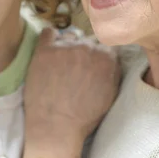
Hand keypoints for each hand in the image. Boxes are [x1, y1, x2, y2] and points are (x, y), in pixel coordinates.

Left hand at [22, 28, 119, 157]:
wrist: (55, 125)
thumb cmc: (84, 115)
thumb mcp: (110, 95)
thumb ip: (114, 71)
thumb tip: (112, 57)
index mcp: (106, 58)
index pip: (104, 46)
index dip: (97, 57)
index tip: (90, 65)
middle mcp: (87, 48)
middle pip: (86, 41)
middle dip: (82, 52)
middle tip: (74, 68)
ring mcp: (65, 47)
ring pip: (69, 36)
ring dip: (67, 46)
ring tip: (61, 63)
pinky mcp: (45, 50)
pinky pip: (48, 33)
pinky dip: (50, 38)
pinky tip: (49, 49)